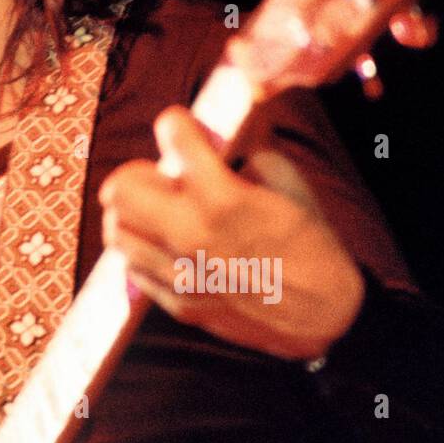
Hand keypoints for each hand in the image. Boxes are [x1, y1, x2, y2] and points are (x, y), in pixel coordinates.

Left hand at [98, 106, 365, 360]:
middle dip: (137, 173)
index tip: (180, 128)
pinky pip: (133, 267)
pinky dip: (143, 249)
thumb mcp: (288, 184)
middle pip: (118, 189)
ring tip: (159, 213)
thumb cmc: (312, 244)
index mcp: (223, 198)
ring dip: (133, 214)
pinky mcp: (178, 304)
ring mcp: (180, 274)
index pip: (171, 136)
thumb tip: (212, 139)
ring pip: (116, 230)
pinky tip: (167, 244)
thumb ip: (243, 154)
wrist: (327, 317)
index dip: (176, 125)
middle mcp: (191, 234)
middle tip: (160, 178)